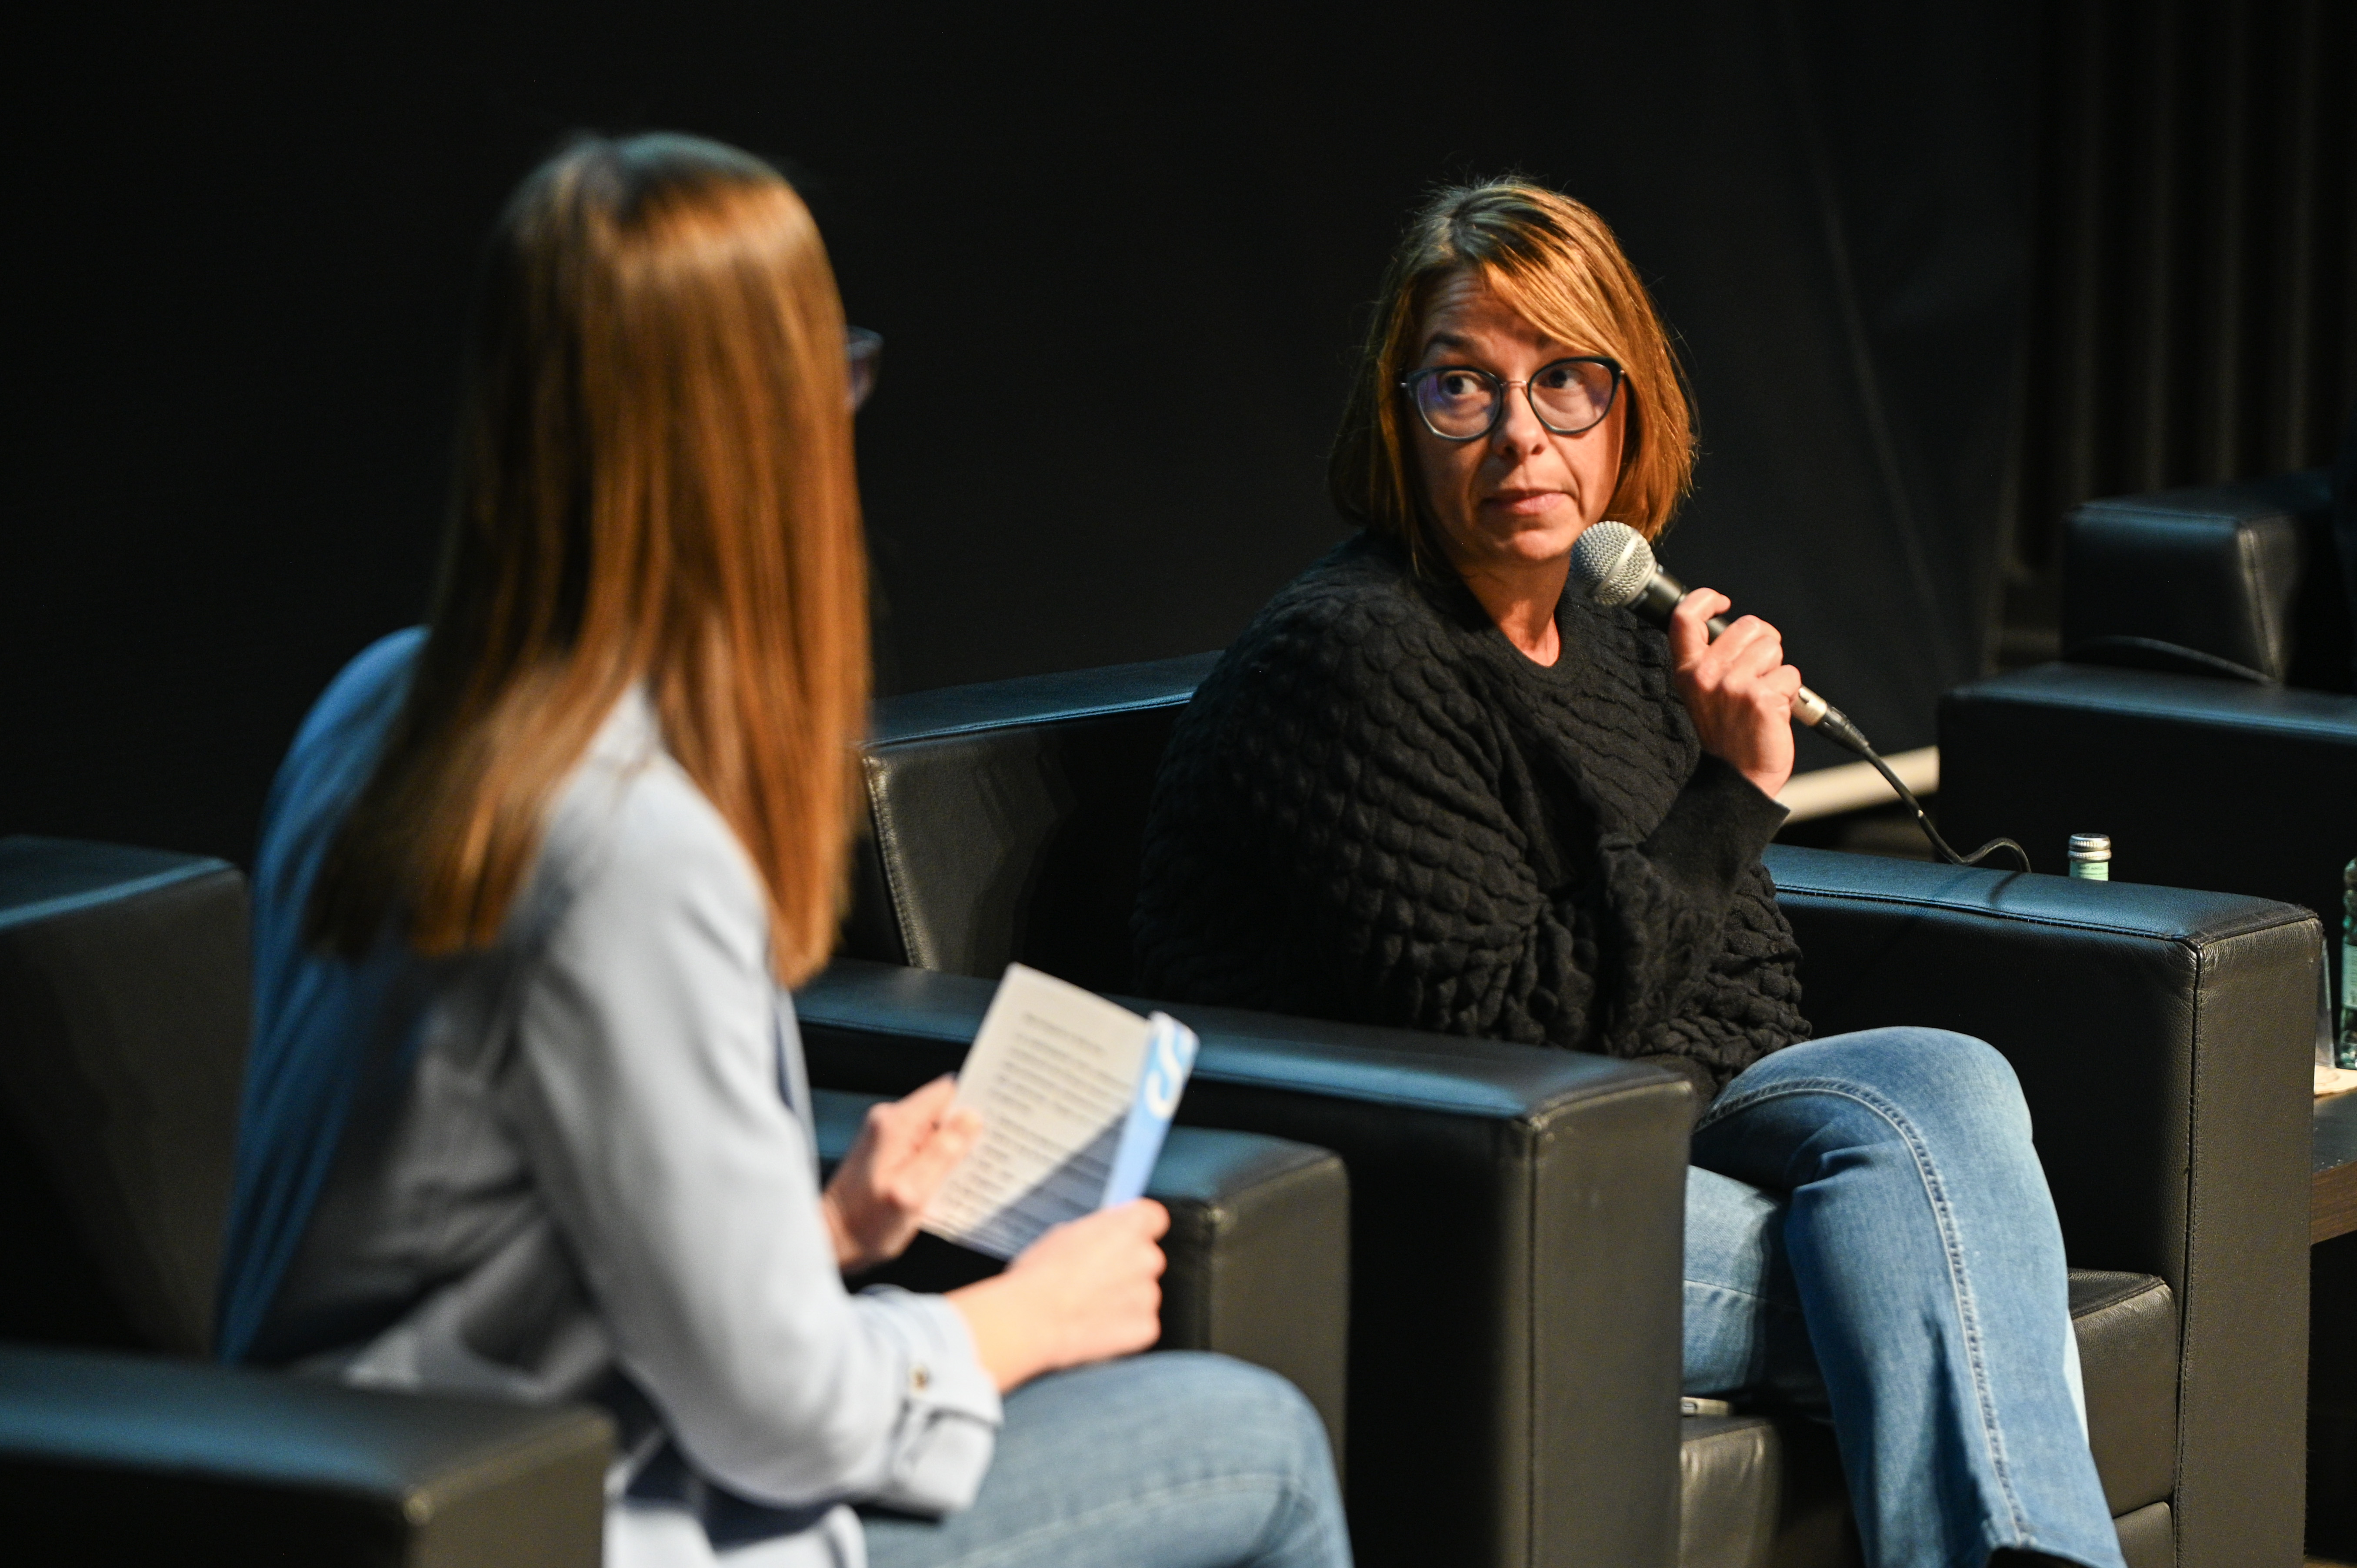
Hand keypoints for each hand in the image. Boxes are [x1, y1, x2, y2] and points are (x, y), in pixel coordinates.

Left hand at [821, 1076, 981, 1273]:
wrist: (830, 1243)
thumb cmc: (866, 1225)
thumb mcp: (912, 1192)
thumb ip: (943, 1153)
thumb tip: (973, 1117)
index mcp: (896, 1124)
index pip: (947, 1092)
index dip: (976, 1101)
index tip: (1000, 1118)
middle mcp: (890, 1122)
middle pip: (944, 1110)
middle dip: (969, 1129)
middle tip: (990, 1152)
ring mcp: (888, 1137)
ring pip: (936, 1130)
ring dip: (955, 1148)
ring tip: (971, 1173)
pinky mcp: (888, 1153)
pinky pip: (924, 1146)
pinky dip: (940, 1160)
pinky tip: (949, 1182)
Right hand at [948, 1199, 1167, 1391]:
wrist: (1032, 1317)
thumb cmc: (1041, 1274)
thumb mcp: (1065, 1233)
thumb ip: (1097, 1232)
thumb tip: (1102, 1237)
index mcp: (1130, 1225)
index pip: (1153, 1217)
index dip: (1136, 1229)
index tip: (1124, 1236)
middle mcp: (1147, 1256)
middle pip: (1145, 1258)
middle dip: (1125, 1267)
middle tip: (1095, 1277)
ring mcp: (1149, 1294)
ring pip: (1142, 1293)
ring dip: (1123, 1298)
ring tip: (1088, 1305)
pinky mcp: (1145, 1326)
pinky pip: (1140, 1323)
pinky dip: (1123, 1327)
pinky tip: (1095, 1325)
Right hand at [1668, 588, 1801, 799]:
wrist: (1736, 778)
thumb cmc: (1725, 736)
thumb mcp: (1703, 694)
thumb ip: (1713, 660)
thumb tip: (1744, 631)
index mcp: (1688, 671)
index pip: (1685, 617)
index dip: (1705, 599)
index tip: (1723, 602)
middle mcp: (1707, 674)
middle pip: (1749, 625)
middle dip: (1764, 643)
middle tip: (1760, 672)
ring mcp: (1733, 685)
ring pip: (1773, 648)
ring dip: (1777, 670)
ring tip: (1764, 696)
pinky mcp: (1761, 698)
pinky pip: (1791, 675)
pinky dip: (1790, 694)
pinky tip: (1774, 712)